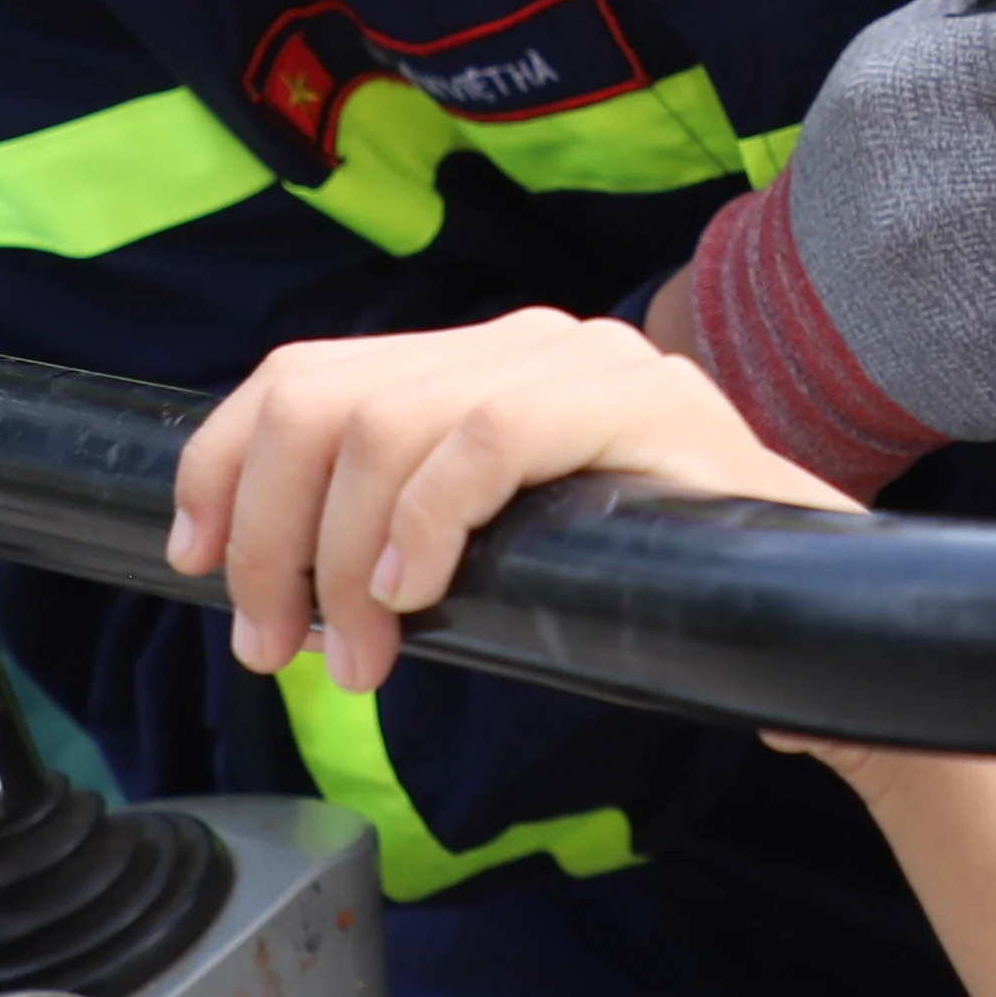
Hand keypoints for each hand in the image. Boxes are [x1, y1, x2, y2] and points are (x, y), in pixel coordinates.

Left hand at [166, 307, 841, 690]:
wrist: (802, 610)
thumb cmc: (641, 591)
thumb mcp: (494, 551)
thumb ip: (403, 530)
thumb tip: (272, 575)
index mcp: (477, 363)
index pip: (305, 372)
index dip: (221, 460)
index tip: (193, 559)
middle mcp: (523, 340)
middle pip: (323, 394)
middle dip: (265, 528)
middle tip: (271, 645)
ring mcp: (584, 361)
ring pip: (391, 419)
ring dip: (340, 555)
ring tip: (352, 657)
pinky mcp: (639, 402)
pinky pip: (487, 436)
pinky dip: (425, 520)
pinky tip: (414, 594)